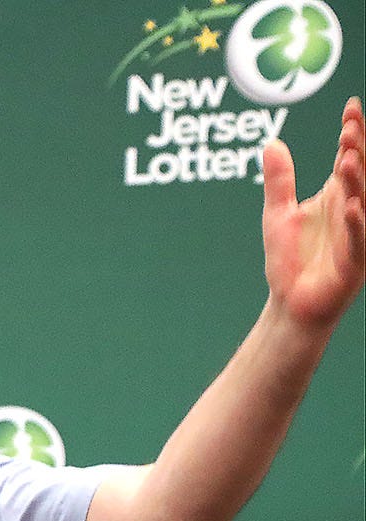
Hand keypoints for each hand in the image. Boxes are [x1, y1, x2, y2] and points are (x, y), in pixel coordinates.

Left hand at [261, 96, 365, 329]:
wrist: (290, 304)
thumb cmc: (288, 261)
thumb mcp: (277, 214)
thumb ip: (278, 180)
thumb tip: (271, 143)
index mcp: (337, 196)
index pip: (348, 158)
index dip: (352, 133)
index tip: (351, 107)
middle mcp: (352, 210)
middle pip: (360, 174)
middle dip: (358, 150)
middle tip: (351, 126)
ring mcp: (357, 234)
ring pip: (362, 201)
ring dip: (357, 181)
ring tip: (347, 159)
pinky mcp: (355, 262)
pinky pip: (358, 239)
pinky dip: (356, 223)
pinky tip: (350, 206)